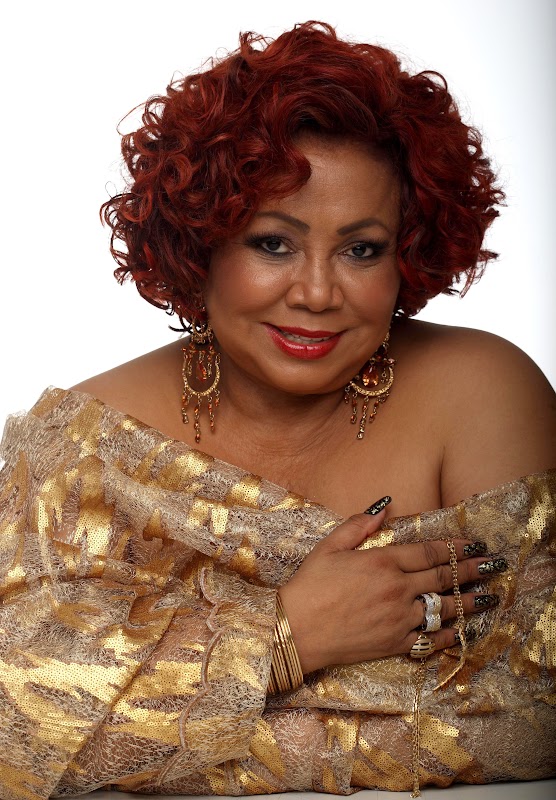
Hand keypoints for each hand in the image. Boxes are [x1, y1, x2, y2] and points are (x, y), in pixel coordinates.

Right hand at [278, 507, 502, 673]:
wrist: (295, 631)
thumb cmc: (309, 586)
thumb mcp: (329, 547)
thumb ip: (358, 525)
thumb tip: (385, 505)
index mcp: (382, 562)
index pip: (428, 551)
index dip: (454, 546)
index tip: (474, 543)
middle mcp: (397, 589)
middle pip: (443, 578)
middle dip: (471, 570)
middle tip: (494, 565)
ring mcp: (399, 619)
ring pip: (444, 609)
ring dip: (470, 601)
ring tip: (489, 596)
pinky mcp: (394, 644)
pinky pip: (430, 639)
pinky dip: (448, 634)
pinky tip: (462, 630)